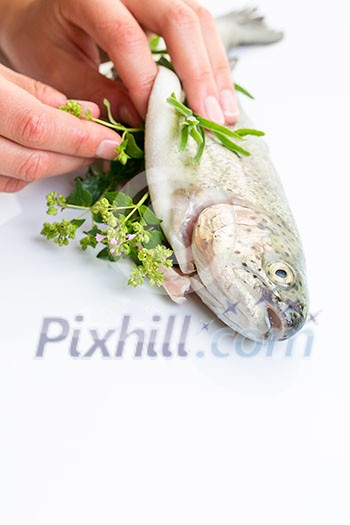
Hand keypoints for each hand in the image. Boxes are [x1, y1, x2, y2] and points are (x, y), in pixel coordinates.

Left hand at [0, 0, 237, 123]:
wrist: (43, 9)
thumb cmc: (44, 36)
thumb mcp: (54, 68)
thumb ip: (93, 93)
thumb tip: (138, 121)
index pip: (126, 37)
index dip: (146, 82)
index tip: (157, 122)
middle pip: (178, 20)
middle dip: (198, 75)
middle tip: (209, 120)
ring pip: (198, 22)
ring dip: (215, 72)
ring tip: (222, 116)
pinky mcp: (168, 6)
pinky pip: (201, 29)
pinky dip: (213, 66)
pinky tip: (218, 98)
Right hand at [0, 64, 122, 192]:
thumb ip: (39, 94)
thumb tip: (86, 114)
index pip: (37, 127)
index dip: (80, 138)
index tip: (111, 140)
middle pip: (34, 160)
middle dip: (77, 156)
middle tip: (104, 147)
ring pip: (23, 177)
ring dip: (60, 166)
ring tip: (81, 151)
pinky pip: (7, 182)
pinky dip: (35, 172)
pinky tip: (48, 156)